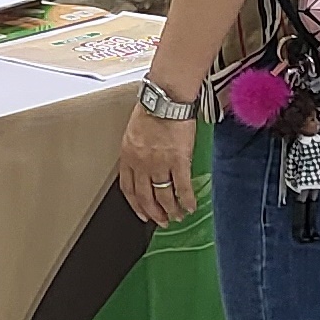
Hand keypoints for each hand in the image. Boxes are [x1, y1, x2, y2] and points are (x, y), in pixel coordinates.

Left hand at [117, 105, 199, 227]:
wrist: (166, 98)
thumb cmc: (153, 108)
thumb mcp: (134, 131)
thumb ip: (137, 150)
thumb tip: (143, 164)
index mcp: (128, 155)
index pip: (128, 188)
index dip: (135, 205)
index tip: (142, 214)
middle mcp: (141, 163)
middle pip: (146, 197)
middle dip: (154, 213)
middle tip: (161, 221)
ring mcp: (159, 163)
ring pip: (164, 196)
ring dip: (171, 210)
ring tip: (178, 216)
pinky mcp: (178, 161)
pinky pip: (182, 188)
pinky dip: (187, 200)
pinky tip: (191, 206)